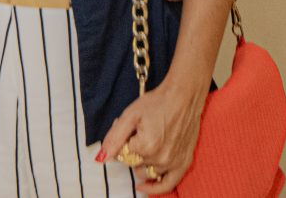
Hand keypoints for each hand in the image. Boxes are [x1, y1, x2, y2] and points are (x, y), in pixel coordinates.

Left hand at [98, 79, 205, 194]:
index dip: (121, 141)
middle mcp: (160, 158)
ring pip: (146, 173)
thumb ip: (114, 138)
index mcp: (145, 146)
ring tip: (146, 143)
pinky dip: (155, 188)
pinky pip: (168, 185)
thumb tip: (101, 158)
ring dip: (141, 162)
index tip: (128, 129)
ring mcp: (173, 163)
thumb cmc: (156, 103)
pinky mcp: (184, 163)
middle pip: (133, 164)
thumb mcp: (130, 115)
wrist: (183, 97)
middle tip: (137, 134)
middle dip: (130, 151)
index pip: (121, 155)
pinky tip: (144, 187)